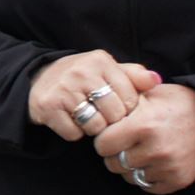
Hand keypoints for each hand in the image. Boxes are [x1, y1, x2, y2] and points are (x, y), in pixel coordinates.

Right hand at [27, 49, 161, 140]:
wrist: (38, 79)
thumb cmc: (81, 77)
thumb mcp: (107, 70)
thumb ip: (133, 75)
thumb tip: (157, 80)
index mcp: (100, 60)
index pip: (130, 98)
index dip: (125, 109)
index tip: (115, 106)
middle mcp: (81, 71)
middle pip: (114, 114)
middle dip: (110, 120)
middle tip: (99, 113)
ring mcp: (63, 88)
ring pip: (95, 126)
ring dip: (92, 128)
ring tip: (85, 116)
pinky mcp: (48, 106)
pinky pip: (74, 134)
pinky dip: (74, 133)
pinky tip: (69, 119)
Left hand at [93, 83, 194, 193]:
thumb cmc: (179, 104)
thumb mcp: (152, 93)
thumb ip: (125, 98)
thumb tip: (100, 101)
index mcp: (144, 125)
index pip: (103, 145)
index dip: (104, 138)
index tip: (111, 133)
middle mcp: (155, 149)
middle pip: (113, 164)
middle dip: (115, 153)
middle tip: (126, 143)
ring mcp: (167, 167)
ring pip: (128, 176)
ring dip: (130, 166)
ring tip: (141, 150)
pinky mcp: (177, 180)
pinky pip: (147, 186)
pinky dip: (146, 176)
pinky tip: (153, 161)